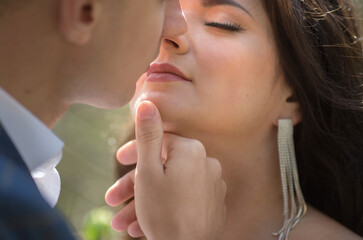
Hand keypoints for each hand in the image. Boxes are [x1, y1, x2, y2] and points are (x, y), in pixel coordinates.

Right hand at [105, 101, 226, 239]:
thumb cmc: (164, 212)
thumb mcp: (148, 170)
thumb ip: (148, 135)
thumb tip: (147, 102)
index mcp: (192, 150)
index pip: (160, 142)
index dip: (136, 151)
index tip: (119, 161)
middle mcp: (207, 163)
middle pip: (163, 167)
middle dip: (135, 183)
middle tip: (112, 198)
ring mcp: (212, 185)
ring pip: (170, 187)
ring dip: (143, 202)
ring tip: (122, 220)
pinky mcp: (212, 204)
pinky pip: (183, 200)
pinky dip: (163, 208)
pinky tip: (143, 224)